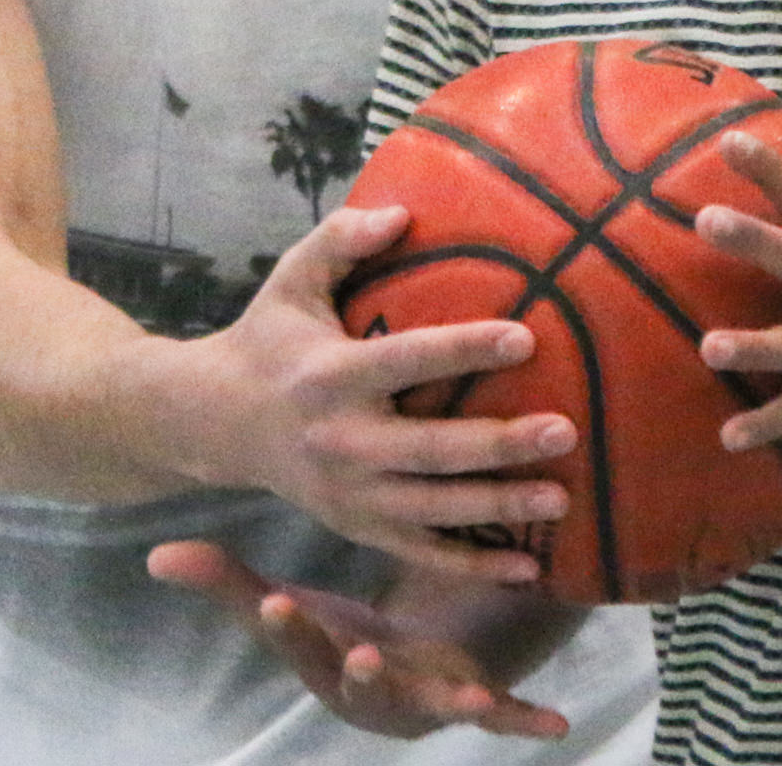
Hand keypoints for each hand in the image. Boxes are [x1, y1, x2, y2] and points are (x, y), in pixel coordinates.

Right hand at [146, 541, 574, 740]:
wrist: (407, 663)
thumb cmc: (338, 629)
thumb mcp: (286, 601)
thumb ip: (228, 583)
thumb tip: (156, 556)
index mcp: (326, 665)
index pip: (299, 647)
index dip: (288, 631)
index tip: (274, 603)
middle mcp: (376, 693)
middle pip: (363, 687)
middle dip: (361, 675)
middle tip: (360, 654)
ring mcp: (427, 702)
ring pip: (435, 707)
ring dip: (450, 706)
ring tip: (468, 697)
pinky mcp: (474, 699)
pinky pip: (503, 717)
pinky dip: (524, 722)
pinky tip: (554, 722)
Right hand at [165, 202, 580, 580]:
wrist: (215, 422)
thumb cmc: (269, 339)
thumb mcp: (291, 280)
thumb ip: (341, 239)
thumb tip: (404, 212)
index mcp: (330, 376)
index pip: (407, 360)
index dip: (465, 350)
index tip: (527, 337)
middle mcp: (341, 440)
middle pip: (432, 449)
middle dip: (500, 444)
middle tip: (565, 429)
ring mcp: (348, 493)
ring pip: (434, 509)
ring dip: (499, 506)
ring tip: (561, 497)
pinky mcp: (354, 526)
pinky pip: (420, 552)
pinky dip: (473, 565)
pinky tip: (528, 568)